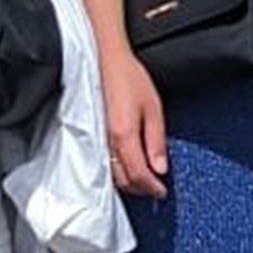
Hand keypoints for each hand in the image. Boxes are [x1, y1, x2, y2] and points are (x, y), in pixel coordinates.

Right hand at [100, 40, 168, 197]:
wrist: (104, 60)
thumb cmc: (128, 78)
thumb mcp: (154, 107)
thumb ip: (156, 140)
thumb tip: (160, 168)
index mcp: (124, 135)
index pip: (138, 175)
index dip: (152, 188)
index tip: (162, 191)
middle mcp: (106, 142)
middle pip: (123, 180)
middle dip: (141, 189)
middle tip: (155, 188)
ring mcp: (96, 140)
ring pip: (111, 175)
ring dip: (128, 183)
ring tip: (144, 180)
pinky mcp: (91, 136)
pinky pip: (103, 163)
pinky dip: (116, 172)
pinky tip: (126, 168)